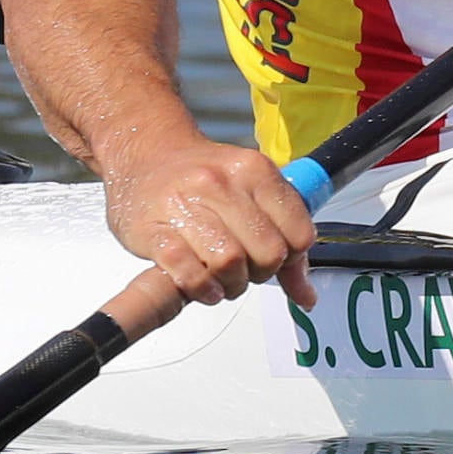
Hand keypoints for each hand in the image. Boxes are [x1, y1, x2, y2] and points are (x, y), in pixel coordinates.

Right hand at [100, 131, 317, 307]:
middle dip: (261, 273)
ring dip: (232, 285)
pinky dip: (203, 289)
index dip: (291, 258)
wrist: (145, 156)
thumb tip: (307, 297)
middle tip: (246, 270)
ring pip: (230, 263)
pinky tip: (205, 286)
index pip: (299, 234)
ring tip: (224, 279)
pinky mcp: (152, 230)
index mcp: (254, 170)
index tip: (275, 257)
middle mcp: (220, 182)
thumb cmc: (202, 181)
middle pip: (268, 253)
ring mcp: (184, 205)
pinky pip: (190, 273)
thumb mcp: (253, 194)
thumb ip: (285, 241)